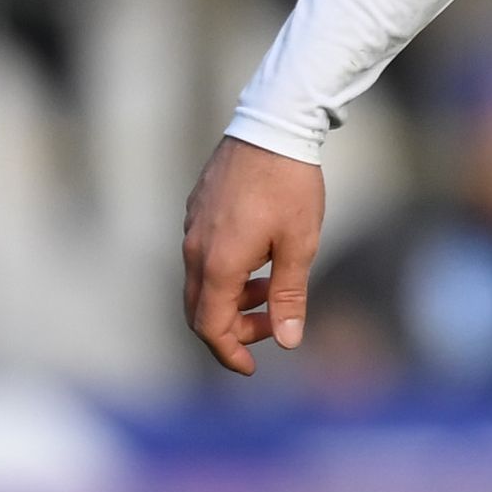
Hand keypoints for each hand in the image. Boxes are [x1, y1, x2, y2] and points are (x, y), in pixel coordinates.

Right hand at [180, 135, 324, 375]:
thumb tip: (287, 341)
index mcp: (218, 263)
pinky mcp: (197, 209)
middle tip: (271, 327)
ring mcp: (192, 226)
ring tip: (271, 289)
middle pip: (199, 309)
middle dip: (232, 329)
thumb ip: (289, 297)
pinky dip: (226, 273)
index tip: (252, 366)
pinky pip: (202, 256)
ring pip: (201, 282)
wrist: (272, 125)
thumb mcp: (299, 246)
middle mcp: (195, 248)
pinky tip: (259, 260)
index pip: (210, 327)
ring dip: (232, 299)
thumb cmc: (290, 185)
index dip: (229, 353)